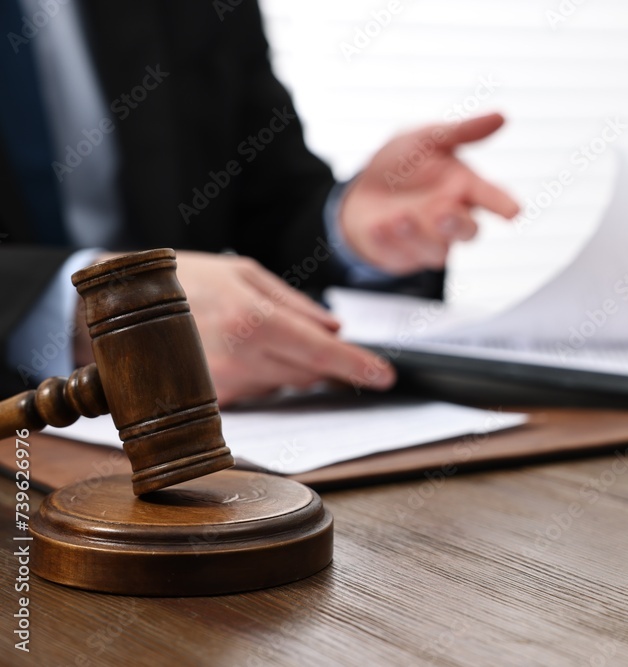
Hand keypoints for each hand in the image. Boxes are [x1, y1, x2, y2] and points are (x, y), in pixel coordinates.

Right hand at [77, 251, 395, 405]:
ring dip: (288, 364)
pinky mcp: (209, 401)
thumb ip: (295, 304)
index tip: (385, 375)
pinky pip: (256, 392)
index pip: (321, 353)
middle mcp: (240, 358)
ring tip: (256, 333)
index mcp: (253, 320)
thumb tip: (334, 329)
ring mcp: (222, 385)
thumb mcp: (244, 273)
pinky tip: (239, 349)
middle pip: (308, 373)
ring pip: (284, 384)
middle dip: (325, 361)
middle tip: (324, 342)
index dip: (357, 365)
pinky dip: (261, 373)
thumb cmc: (184, 280)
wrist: (118, 306)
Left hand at [340, 113, 519, 273]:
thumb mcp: (427, 139)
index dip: (502, 204)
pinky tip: (378, 226)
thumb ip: (462, 132)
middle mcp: (451, 217)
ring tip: (399, 218)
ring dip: (418, 236)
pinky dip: (389, 243)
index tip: (513, 211)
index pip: (490, 197)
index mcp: (463, 187)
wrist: (363, 190)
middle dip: (457, 225)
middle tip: (443, 212)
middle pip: (468, 231)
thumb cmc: (403, 164)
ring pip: (437, 252)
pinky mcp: (404, 256)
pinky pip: (401, 256)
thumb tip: (501, 117)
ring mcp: (429, 240)